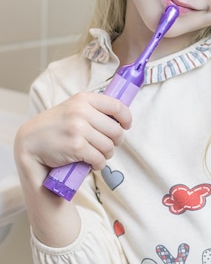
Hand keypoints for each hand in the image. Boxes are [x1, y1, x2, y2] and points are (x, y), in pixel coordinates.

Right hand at [15, 92, 131, 176]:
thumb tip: (121, 117)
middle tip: (109, 145)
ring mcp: (78, 129)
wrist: (30, 143)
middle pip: (116, 130)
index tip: (126, 125)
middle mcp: (81, 112)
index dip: (126, 118)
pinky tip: (93, 163)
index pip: (117, 106)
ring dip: (107, 154)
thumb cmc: (56, 126)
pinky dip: (99, 164)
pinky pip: (99, 158)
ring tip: (99, 155)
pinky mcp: (76, 147)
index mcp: (83, 99)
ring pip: (109, 146)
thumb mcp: (73, 108)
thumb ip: (94, 109)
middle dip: (116, 141)